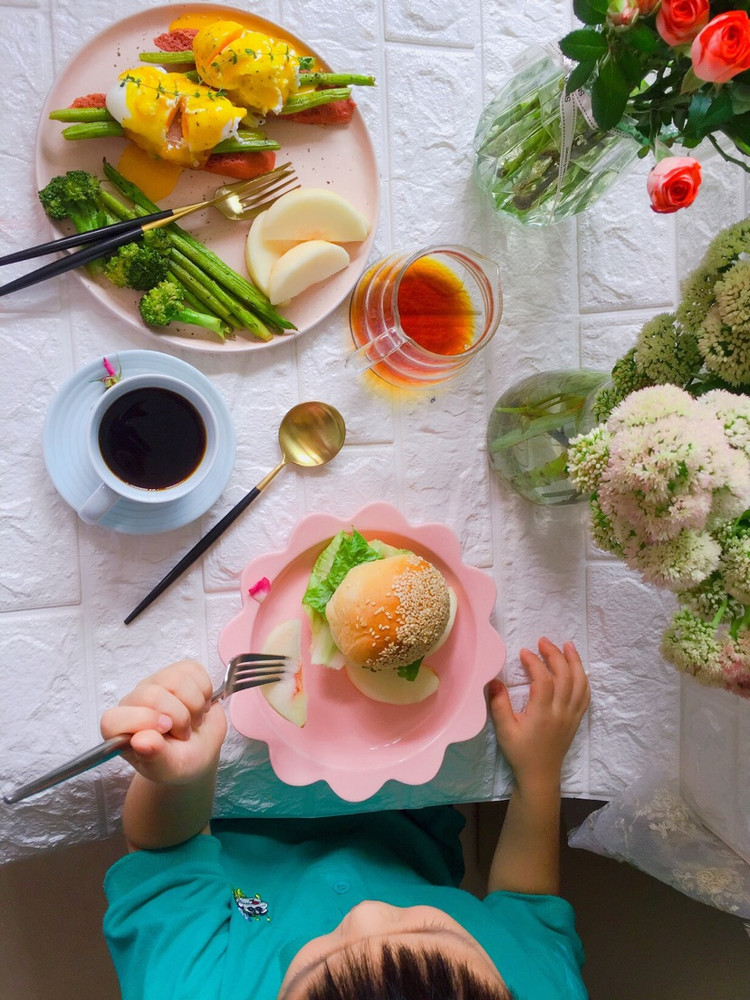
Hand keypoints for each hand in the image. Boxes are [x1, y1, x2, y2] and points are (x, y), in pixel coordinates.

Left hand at [100, 659, 227, 786]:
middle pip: (152, 695)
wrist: (201, 749)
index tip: (166, 731)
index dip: (142, 721)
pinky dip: (205, 691)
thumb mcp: (169, 768)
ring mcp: (157, 682)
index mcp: (121, 729)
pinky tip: (200, 705)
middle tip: (184, 733)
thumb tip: (140, 741)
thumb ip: (154, 757)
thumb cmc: (179, 761)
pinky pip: (193, 670)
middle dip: (179, 716)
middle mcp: (135, 701)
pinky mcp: (179, 671)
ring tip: (193, 720)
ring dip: (195, 704)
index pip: (114, 719)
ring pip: (176, 680)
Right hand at [488, 637, 589, 791]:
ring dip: (575, 662)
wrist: (540, 775)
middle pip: (565, 676)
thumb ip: (499, 705)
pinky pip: (585, 695)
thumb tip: (494, 680)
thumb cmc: (520, 753)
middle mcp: (561, 712)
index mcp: (542, 714)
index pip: (544, 680)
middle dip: (555, 655)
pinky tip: (577, 669)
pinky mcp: (576, 719)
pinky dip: (583, 678)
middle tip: (543, 641)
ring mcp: (572, 715)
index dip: (535, 662)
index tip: (524, 652)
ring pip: (580, 683)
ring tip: (567, 646)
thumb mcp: (505, 731)